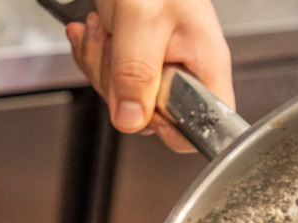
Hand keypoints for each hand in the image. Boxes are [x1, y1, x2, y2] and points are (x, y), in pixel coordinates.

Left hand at [65, 0, 233, 153]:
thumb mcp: (140, 20)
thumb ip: (135, 73)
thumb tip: (130, 121)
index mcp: (204, 66)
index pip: (203, 127)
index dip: (170, 127)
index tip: (144, 103)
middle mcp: (185, 71)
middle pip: (152, 118)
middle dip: (119, 88)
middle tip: (116, 48)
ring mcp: (159, 67)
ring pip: (124, 101)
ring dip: (101, 66)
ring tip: (105, 30)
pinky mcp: (135, 60)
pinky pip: (108, 80)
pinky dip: (93, 56)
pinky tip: (94, 30)